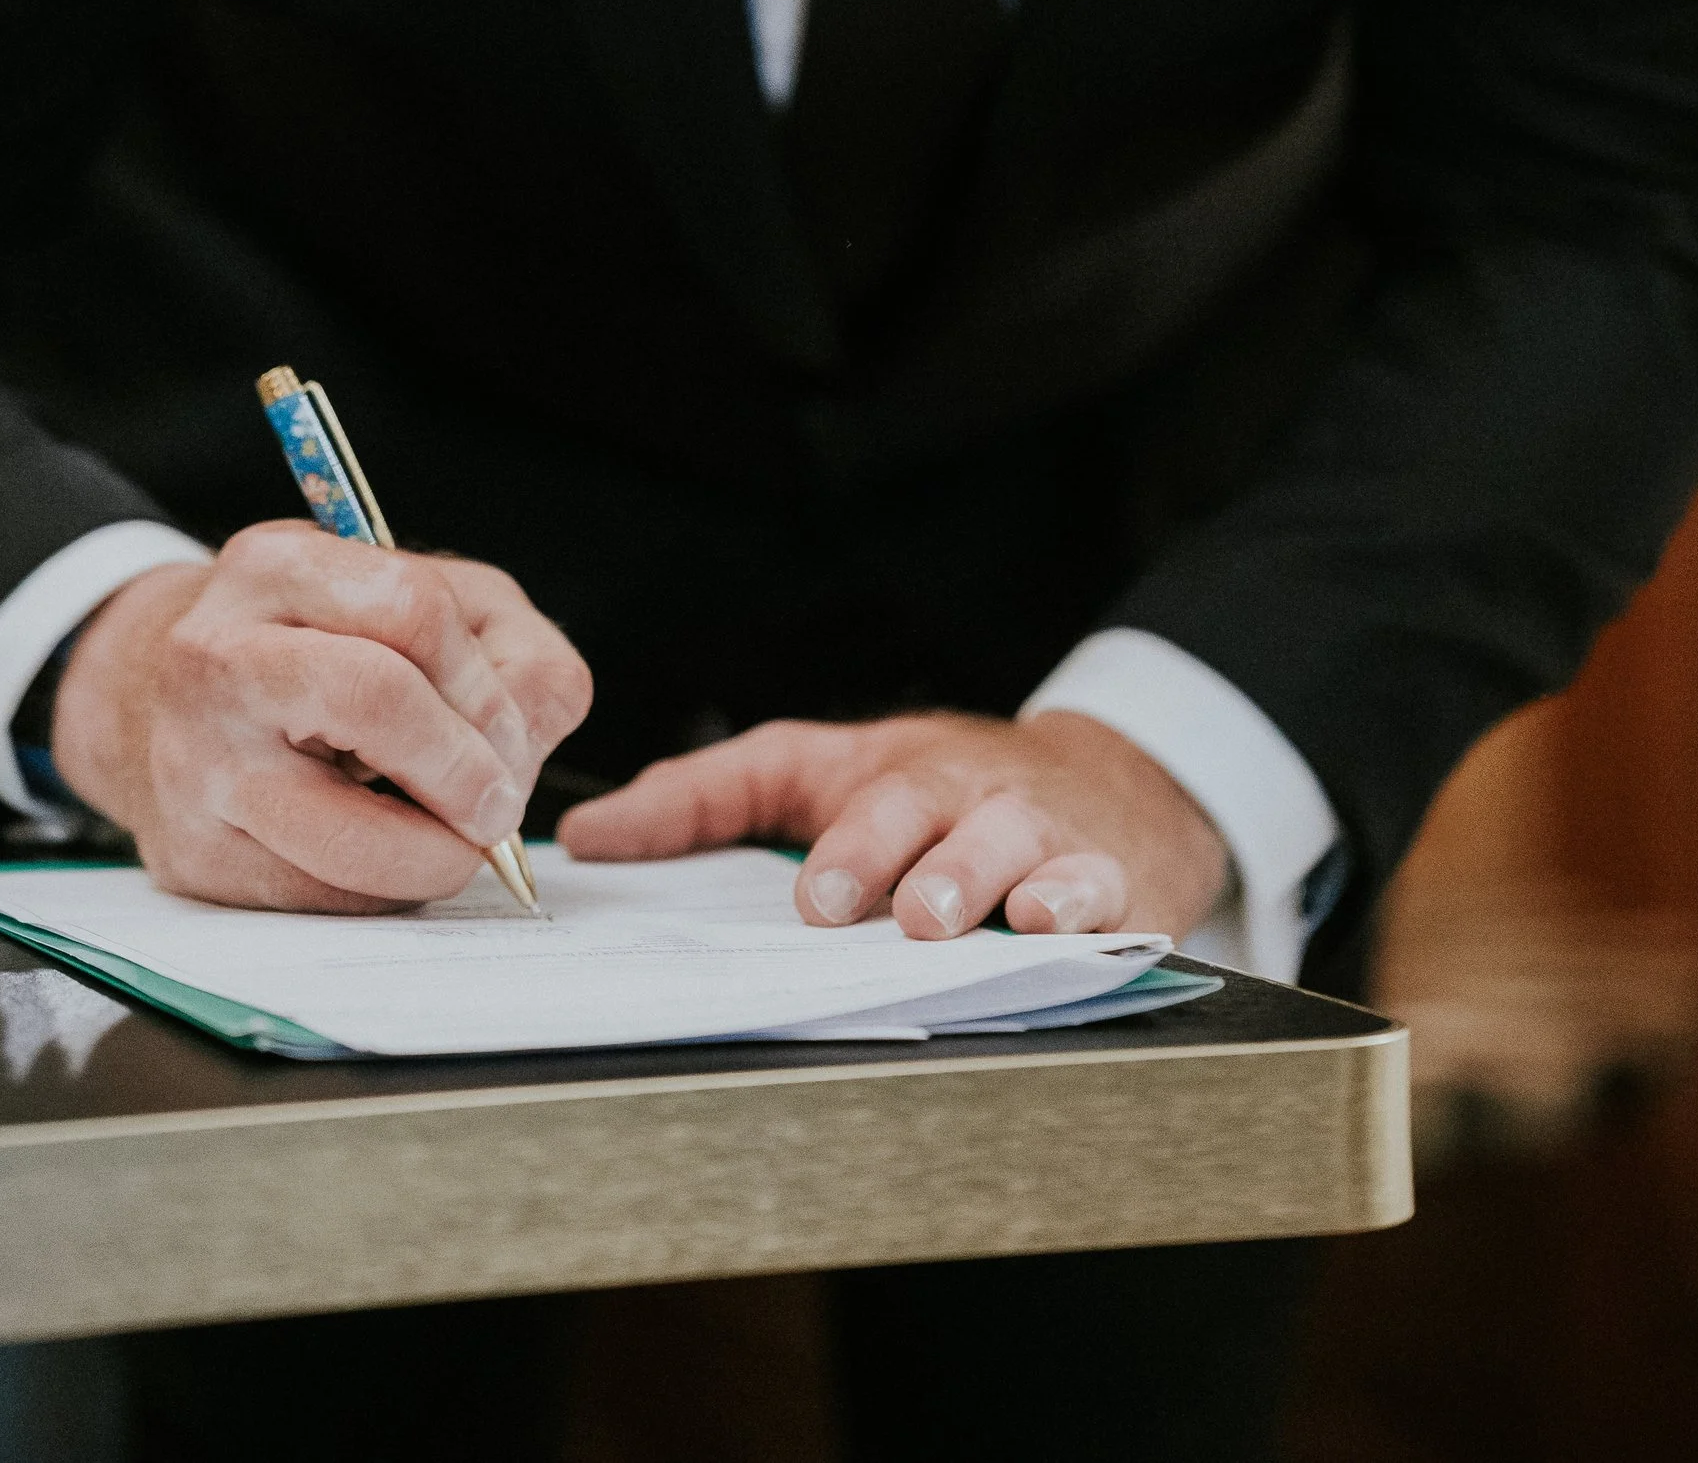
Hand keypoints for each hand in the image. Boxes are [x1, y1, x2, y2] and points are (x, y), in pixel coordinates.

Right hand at [51, 524, 591, 910]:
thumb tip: (525, 746)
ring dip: (435, 854)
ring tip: (452, 838)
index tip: (510, 735)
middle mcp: (219, 656)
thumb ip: (517, 654)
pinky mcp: (194, 859)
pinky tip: (382, 850)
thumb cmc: (337, 650)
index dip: (484, 686)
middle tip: (495, 806)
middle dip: (464, 768)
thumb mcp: (437, 604)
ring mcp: (195, 764)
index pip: (412, 609)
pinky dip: (382, 890)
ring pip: (346, 837)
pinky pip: (320, 900)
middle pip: (374, 699)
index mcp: (275, 566)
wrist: (179, 709)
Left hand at [559, 709, 1228, 941]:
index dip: (840, 850)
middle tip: (873, 910)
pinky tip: (1056, 925)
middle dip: (903, 864)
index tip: (811, 898)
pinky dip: (1082, 909)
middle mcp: (972, 802)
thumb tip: (584, 839)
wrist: (1106, 783)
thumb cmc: (937, 786)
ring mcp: (1045, 840)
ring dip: (987, 888)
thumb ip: (707, 798)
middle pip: (938, 821)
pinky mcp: (1112, 882)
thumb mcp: (823, 772)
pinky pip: (1102, 893)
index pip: (858, 801)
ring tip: (947, 921)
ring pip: (1021, 857)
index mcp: (899, 780)